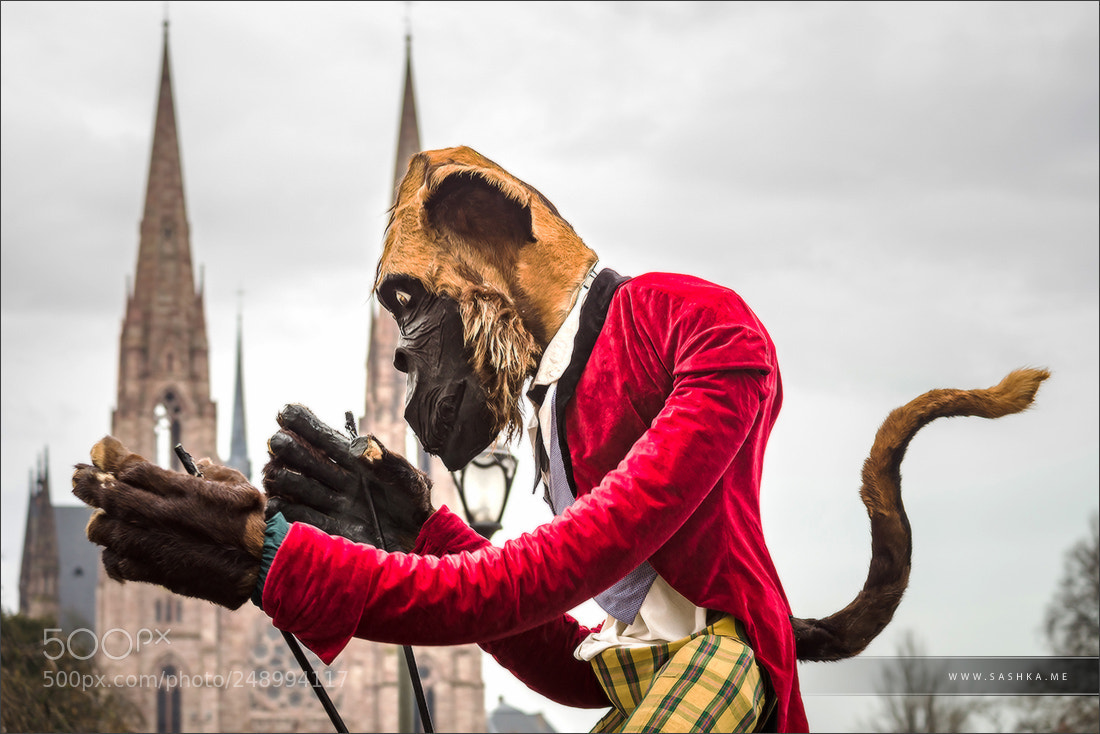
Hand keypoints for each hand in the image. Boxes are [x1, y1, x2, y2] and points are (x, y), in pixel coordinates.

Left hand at [71, 437, 265, 609]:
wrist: (261, 566)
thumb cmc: (254, 524)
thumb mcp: (241, 487)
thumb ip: (216, 473)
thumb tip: (200, 465)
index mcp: (182, 491)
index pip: (132, 471)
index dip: (115, 465)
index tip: (104, 463)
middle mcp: (162, 515)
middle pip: (111, 495)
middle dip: (89, 484)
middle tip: (77, 478)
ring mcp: (155, 544)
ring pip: (106, 530)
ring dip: (101, 523)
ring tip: (101, 520)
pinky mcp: (156, 570)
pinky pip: (117, 562)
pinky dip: (113, 556)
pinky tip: (117, 552)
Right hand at [263, 404, 434, 552]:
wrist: (419, 540)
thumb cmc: (416, 504)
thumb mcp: (410, 480)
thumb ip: (388, 462)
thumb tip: (362, 442)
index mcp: (357, 461)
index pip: (327, 438)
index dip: (306, 424)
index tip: (285, 412)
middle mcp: (340, 480)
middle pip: (309, 460)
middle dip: (291, 449)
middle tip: (277, 441)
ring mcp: (333, 504)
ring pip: (302, 487)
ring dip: (286, 478)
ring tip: (272, 471)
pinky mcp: (331, 529)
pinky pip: (304, 518)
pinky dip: (288, 512)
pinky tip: (275, 504)